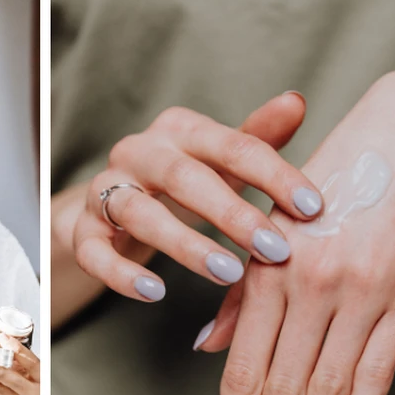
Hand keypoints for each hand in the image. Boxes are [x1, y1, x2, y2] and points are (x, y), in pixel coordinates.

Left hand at [0, 335, 41, 394]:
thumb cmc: (32, 384)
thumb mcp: (33, 372)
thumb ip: (23, 359)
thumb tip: (4, 334)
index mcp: (44, 380)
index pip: (34, 364)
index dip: (20, 352)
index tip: (5, 339)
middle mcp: (35, 393)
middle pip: (18, 381)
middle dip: (1, 372)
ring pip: (3, 388)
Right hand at [72, 92, 323, 301]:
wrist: (112, 205)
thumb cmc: (184, 182)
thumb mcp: (222, 160)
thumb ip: (257, 137)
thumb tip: (295, 101)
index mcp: (178, 129)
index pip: (230, 145)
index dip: (273, 175)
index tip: (312, 208)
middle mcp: (136, 152)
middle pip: (183, 177)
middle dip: (232, 215)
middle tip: (275, 250)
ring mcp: (103, 190)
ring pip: (139, 214)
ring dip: (185, 245)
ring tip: (226, 273)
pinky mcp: (82, 230)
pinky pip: (96, 252)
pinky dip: (122, 274)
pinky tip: (155, 293)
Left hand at [198, 71, 394, 394]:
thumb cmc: (331, 182)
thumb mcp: (271, 228)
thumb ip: (240, 293)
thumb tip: (205, 348)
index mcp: (268, 271)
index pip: (243, 369)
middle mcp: (310, 287)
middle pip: (282, 390)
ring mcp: (362, 294)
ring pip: (328, 390)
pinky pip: (379, 370)